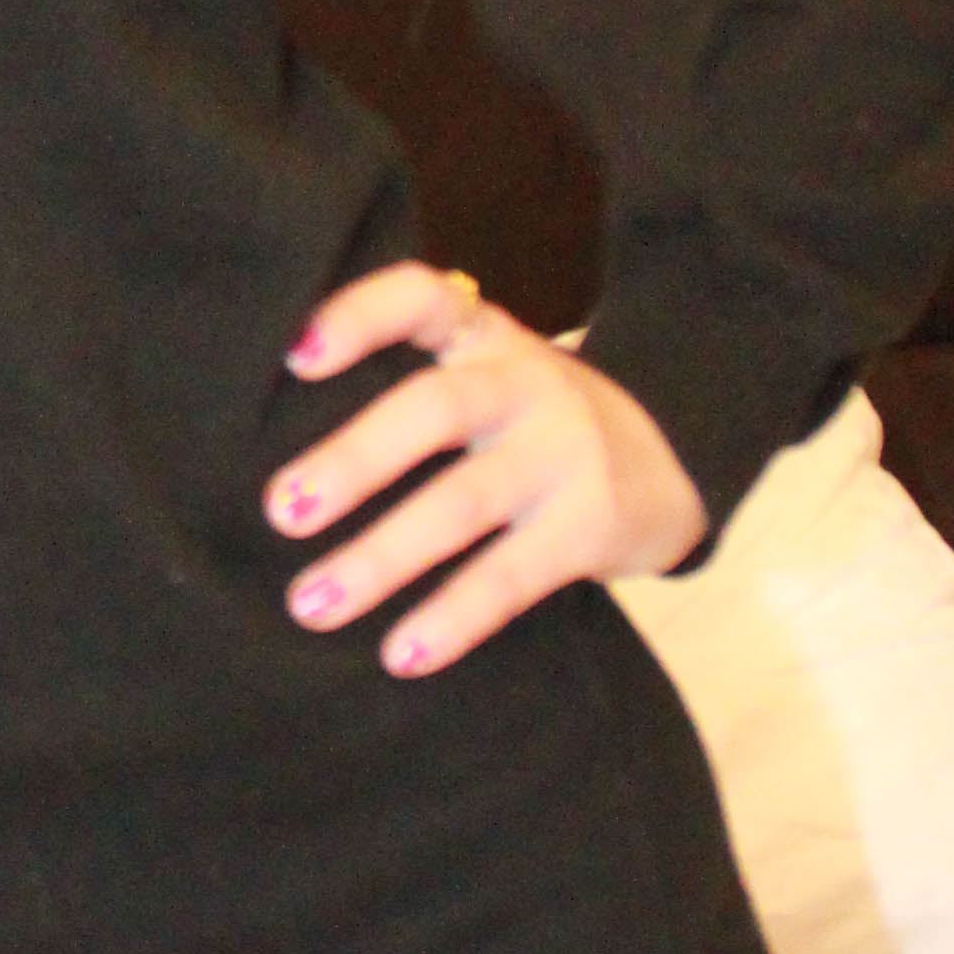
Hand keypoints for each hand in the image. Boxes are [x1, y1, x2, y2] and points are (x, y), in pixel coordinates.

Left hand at [266, 260, 707, 673]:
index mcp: (484, 338)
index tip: (295, 356)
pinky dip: (454, 616)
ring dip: (382, 557)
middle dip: (355, 458)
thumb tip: (281, 469)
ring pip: (463, 503)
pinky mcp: (588, 528)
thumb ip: (409, 390)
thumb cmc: (529, 425)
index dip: (361, 316)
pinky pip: (512, 576)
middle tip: (280, 510)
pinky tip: (402, 654)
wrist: (672, 463)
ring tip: (312, 603)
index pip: (424, 298)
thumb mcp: (486, 377)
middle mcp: (523, 385)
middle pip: (435, 408)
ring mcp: (562, 455)